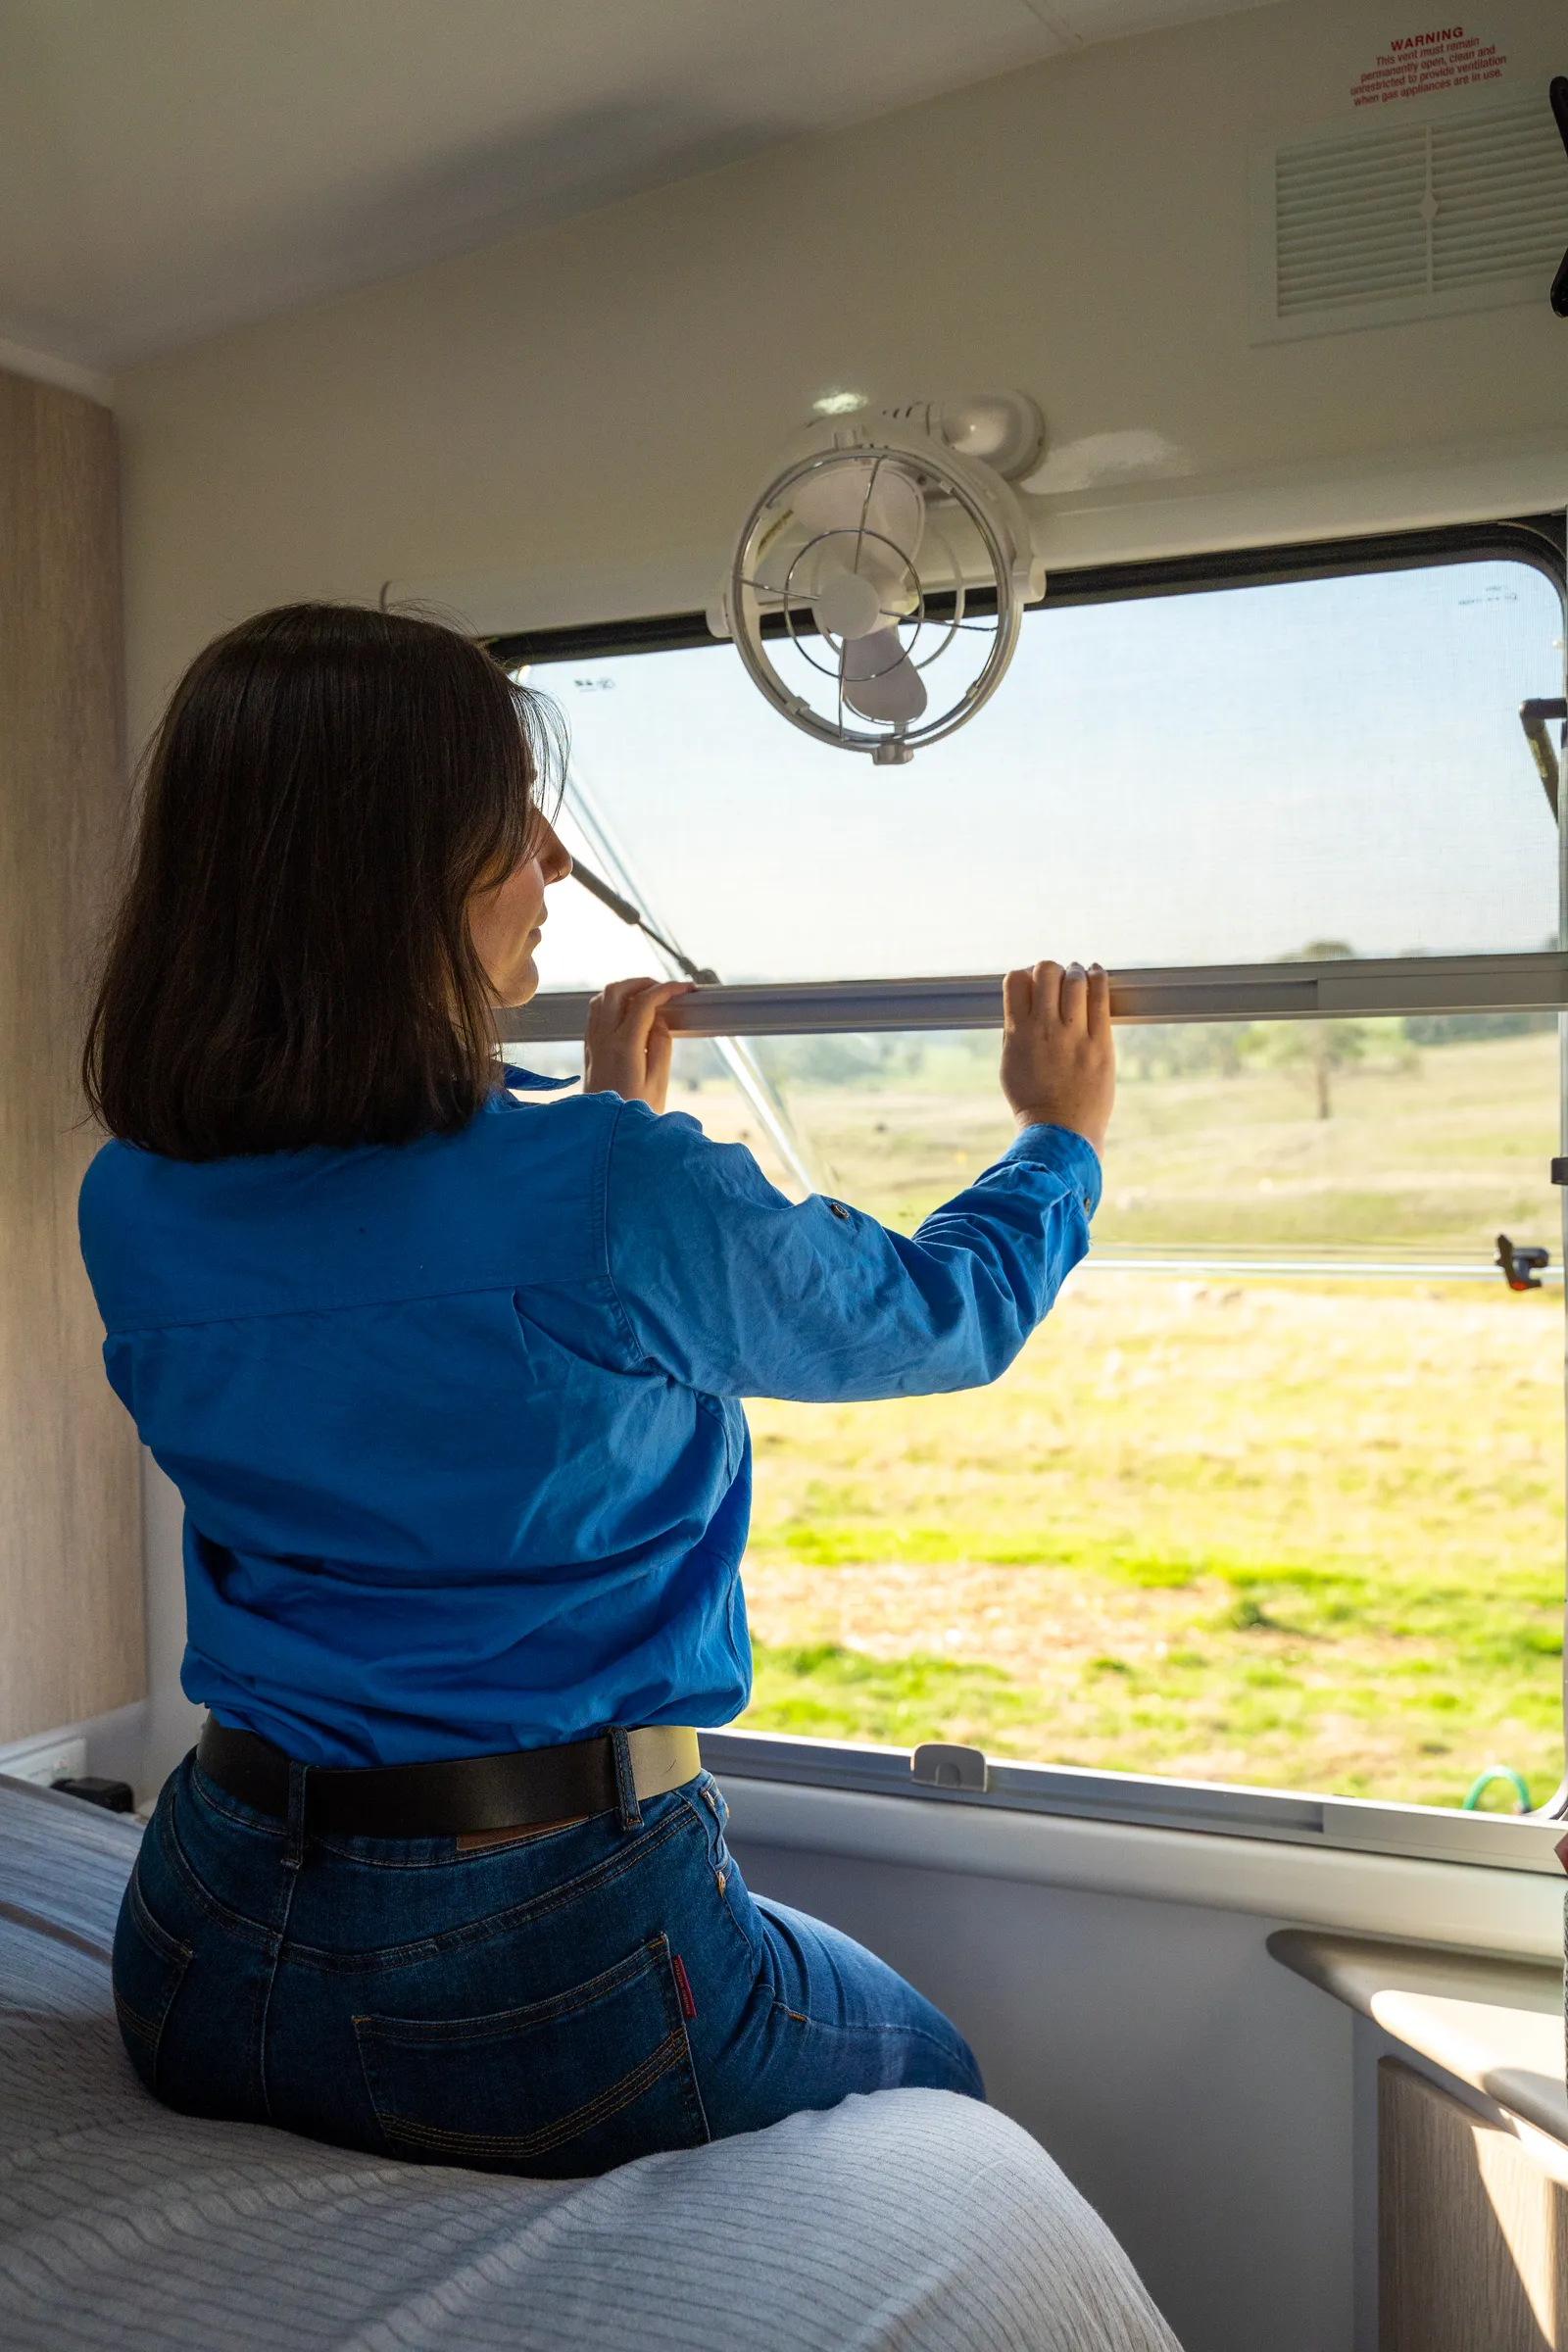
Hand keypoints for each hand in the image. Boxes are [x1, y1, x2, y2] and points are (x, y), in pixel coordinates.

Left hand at [583, 978, 691, 1112]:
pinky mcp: (589, 1048)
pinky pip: (596, 1012)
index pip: (644, 1002)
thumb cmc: (634, 1114)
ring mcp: (592, 1042)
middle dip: (642, 982)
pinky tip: (629, 1013)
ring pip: (602, 998)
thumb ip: (661, 1045)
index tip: (684, 989)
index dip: (667, 989)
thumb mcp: (659, 1082)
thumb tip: (658, 1020)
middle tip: (665, 989)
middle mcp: (603, 1039)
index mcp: (624, 1046)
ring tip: (648, 998)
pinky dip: (613, 1002)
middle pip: (616, 990)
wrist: (603, 1135)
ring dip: (626, 990)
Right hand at [1000, 961, 1114, 1157]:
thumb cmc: (1032, 1101)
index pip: (1015, 979)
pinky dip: (1099, 978)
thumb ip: (1015, 1031)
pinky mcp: (1100, 1043)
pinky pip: (1101, 997)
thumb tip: (1022, 1003)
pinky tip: (1097, 974)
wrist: (1059, 1132)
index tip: (1034, 985)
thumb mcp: (1010, 1063)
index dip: (1024, 976)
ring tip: (1078, 976)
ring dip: (1076, 971)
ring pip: (1074, 979)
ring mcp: (1073, 1034)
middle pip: (1045, 971)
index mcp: (1017, 1033)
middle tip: (1057, 980)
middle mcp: (1044, 1028)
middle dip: (1051, 970)